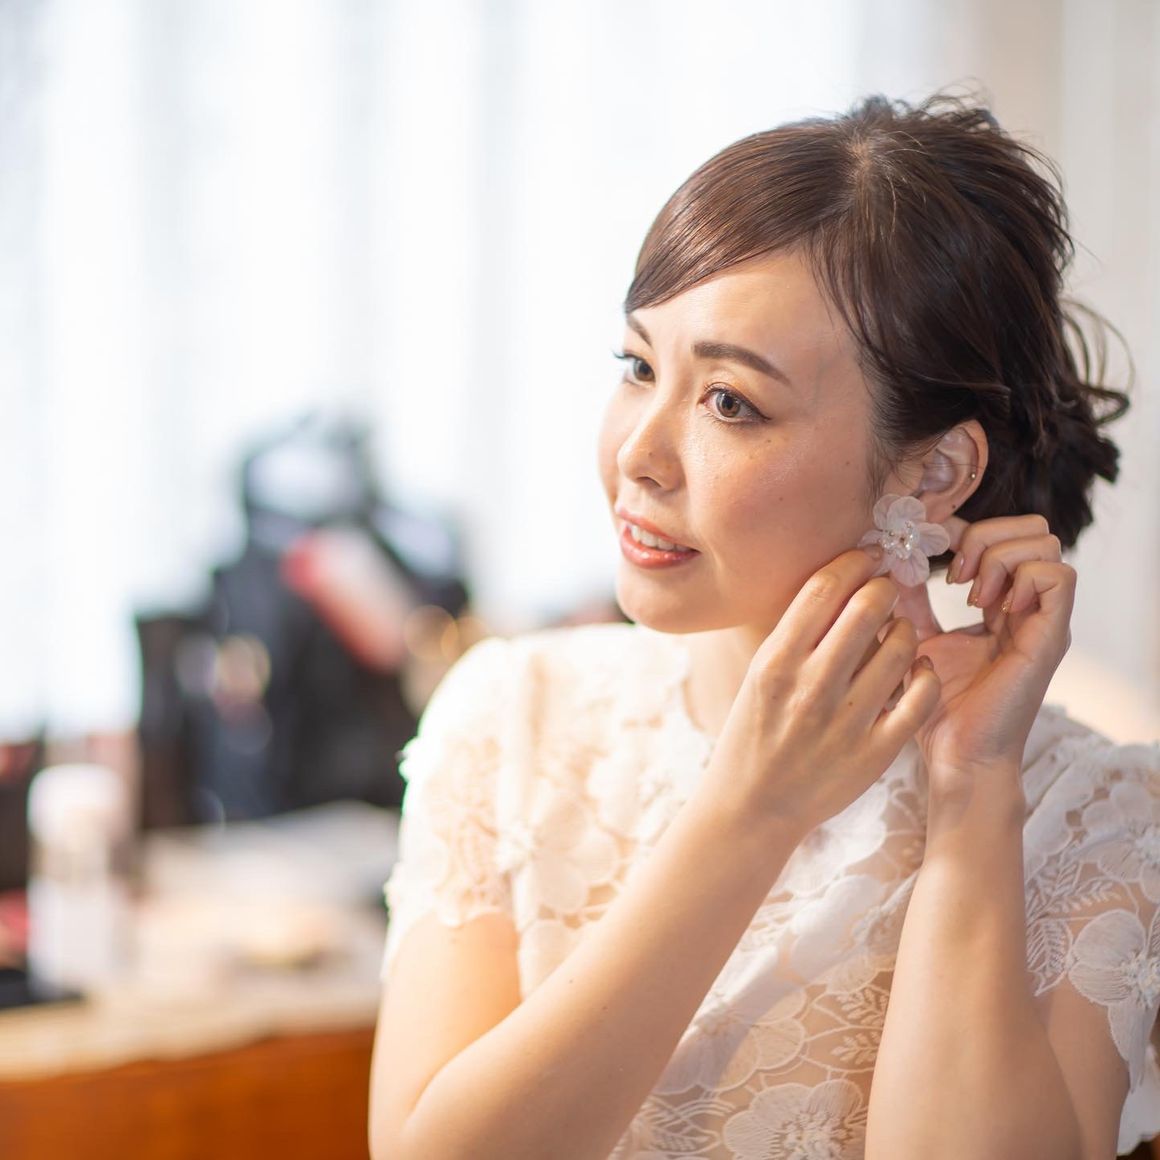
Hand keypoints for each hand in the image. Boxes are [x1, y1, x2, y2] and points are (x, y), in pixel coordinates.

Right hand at [706, 546, 941, 838]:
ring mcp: (846, 722)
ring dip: (906, 629)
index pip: (824, 588)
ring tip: (898, 632)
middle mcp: (810, 688)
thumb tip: (839, 579)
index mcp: (775, 662)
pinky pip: (920, 698)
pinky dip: (924, 675)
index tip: (868, 554)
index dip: (854, 560)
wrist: (753, 805)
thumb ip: (797, 632)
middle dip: (885, 587)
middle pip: (867, 607)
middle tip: (888, 587)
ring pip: (901, 648)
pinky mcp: (876, 752)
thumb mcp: (760, 674)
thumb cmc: (755, 729)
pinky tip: (916, 670)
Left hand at [890, 513, 1074, 801]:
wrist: (954, 756)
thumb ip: (909, 600)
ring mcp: (1042, 621)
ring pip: (1046, 544)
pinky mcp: (1050, 638)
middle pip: (1033, 530)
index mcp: (1000, 607)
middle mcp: (1027, 609)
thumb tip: (888, 559)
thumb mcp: (913, 639)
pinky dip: (1021, 576)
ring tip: (968, 594)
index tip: (928, 547)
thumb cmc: (934, 708)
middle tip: (953, 575)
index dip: (965, 528)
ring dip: (999, 556)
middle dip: (987, 535)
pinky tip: (989, 607)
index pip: (1002, 536)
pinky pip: (1058, 577)